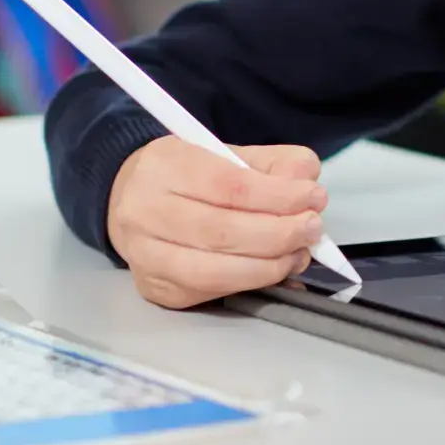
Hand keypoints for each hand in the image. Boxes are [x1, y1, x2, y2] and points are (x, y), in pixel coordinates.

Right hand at [106, 138, 327, 308]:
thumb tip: (306, 182)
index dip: (279, 197)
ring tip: (299, 252)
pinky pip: (211, 292)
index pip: (230, 187)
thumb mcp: (227, 152)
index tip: (313, 197)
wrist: (130, 199)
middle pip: (223, 232)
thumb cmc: (187, 175)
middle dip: (280, 234)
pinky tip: (275, 270)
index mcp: (165, 167)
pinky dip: (252, 284)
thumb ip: (273, 163)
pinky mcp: (156, 287)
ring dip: (270, 266)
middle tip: (312, 228)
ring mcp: (146, 256)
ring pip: (215, 271)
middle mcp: (146, 212)